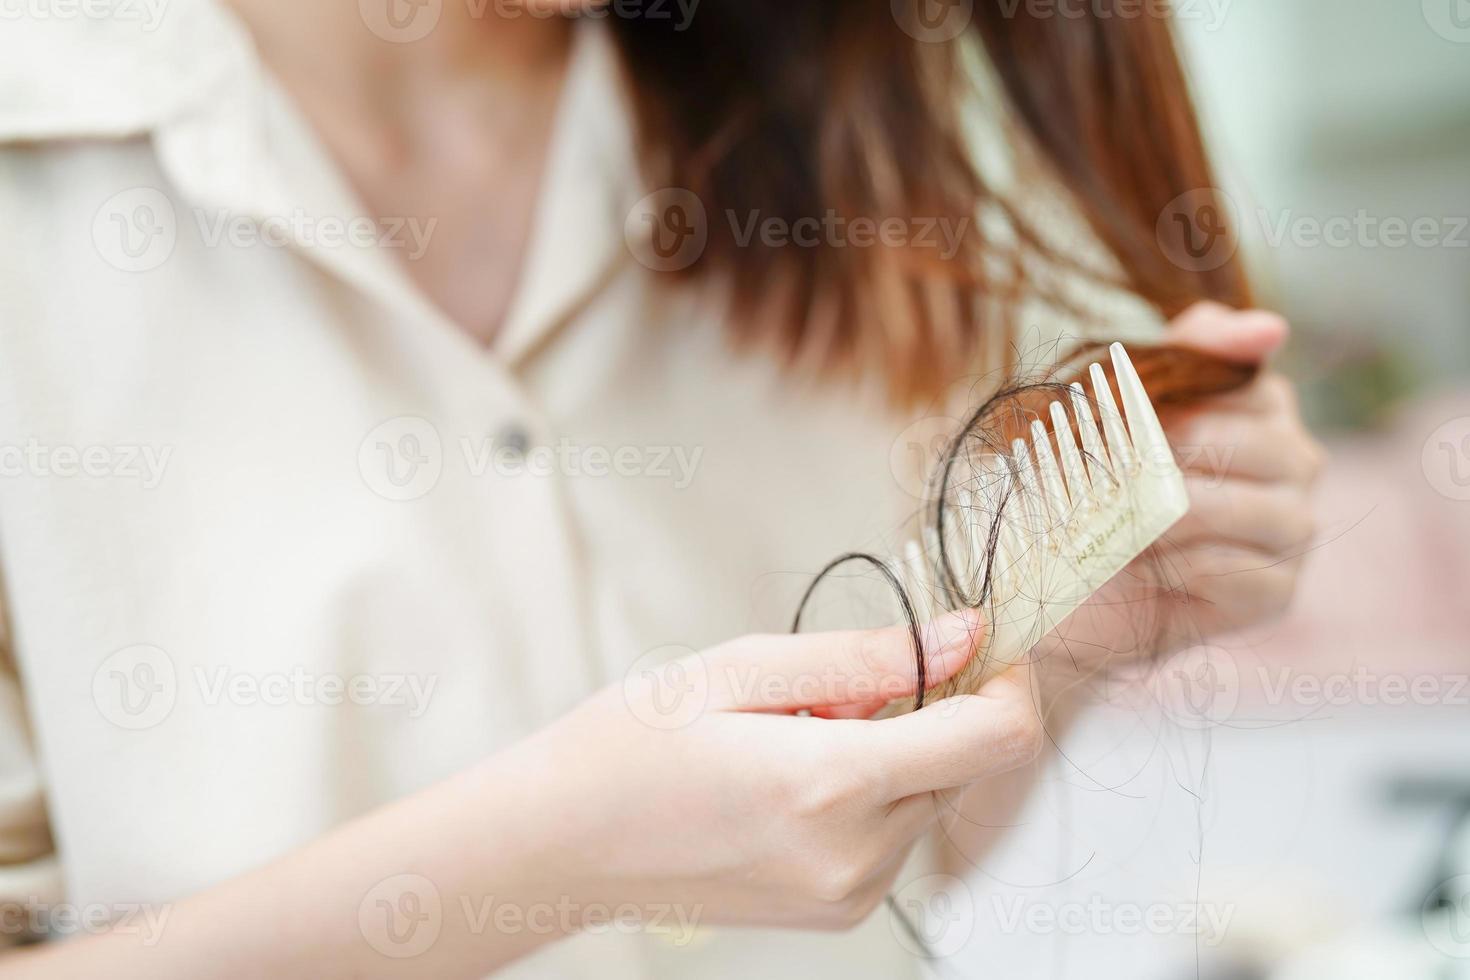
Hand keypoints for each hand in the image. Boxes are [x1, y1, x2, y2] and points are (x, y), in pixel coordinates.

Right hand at [513, 610, 1039, 931]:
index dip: (1009, 677)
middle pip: (965, 763)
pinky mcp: (838, 912)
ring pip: (931, 796)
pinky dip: (869, 791)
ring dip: (892, 750)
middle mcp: (856, 855)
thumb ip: (866, 654)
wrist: (560, 846)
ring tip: (792, 734)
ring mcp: (849, 895)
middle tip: (833, 684)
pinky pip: (895, 833)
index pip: (996, 736)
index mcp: (833, 785)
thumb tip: (963, 635)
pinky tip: (790, 775)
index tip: (977, 641)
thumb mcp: (740, 668)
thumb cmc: (629, 747)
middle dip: (929, 706)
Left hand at [1039, 302, 1325, 677]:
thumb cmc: (1091, 479)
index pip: (1237, 378)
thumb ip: (1190, 350)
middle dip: (1155, 460)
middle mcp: (1296, 460)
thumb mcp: (1117, 400)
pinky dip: (1175, 567)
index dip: (1161, 401)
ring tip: (1118, 523)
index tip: (1110, 415)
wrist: (1058, 578)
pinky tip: (1145, 566)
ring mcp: (1293, 528)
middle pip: (1238, 442)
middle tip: (1105, 479)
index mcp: (1262, 403)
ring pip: (1236, 507)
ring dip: (1159, 517)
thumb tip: (1271, 327)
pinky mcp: (1277, 592)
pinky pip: (1233, 570)